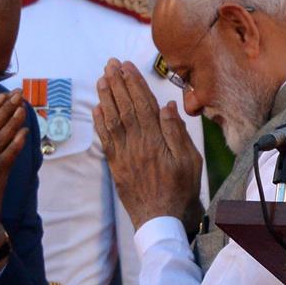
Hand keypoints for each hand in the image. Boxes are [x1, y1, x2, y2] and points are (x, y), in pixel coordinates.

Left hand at [94, 59, 202, 231]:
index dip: (134, 83)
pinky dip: (100, 123)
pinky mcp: (116, 165)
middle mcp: (136, 143)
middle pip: (124, 106)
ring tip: (102, 78)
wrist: (160, 220)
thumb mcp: (189, 160)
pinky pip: (105, 140)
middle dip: (117, 83)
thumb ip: (176, 132)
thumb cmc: (180, 190)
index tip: (127, 66)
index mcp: (155, 139)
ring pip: (112, 119)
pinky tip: (96, 109)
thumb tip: (167, 105)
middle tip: (111, 64)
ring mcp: (124, 154)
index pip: (142, 103)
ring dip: (106, 97)